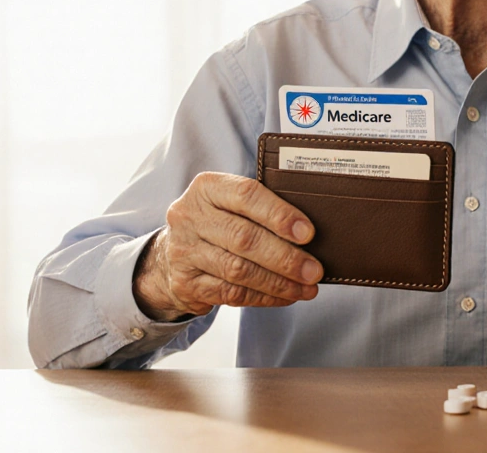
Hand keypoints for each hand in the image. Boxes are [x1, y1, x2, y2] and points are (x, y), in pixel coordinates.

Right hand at [132, 172, 321, 320]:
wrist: (173, 252)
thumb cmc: (218, 222)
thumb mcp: (231, 203)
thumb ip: (263, 208)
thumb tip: (309, 233)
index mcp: (207, 188)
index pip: (247, 195)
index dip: (280, 215)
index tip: (309, 233)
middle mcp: (190, 217)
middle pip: (244, 238)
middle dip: (286, 257)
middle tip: (314, 270)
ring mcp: (184, 251)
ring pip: (238, 270)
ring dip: (278, 282)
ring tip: (306, 288)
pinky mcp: (186, 283)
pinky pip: (231, 294)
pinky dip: (264, 297)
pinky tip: (285, 297)